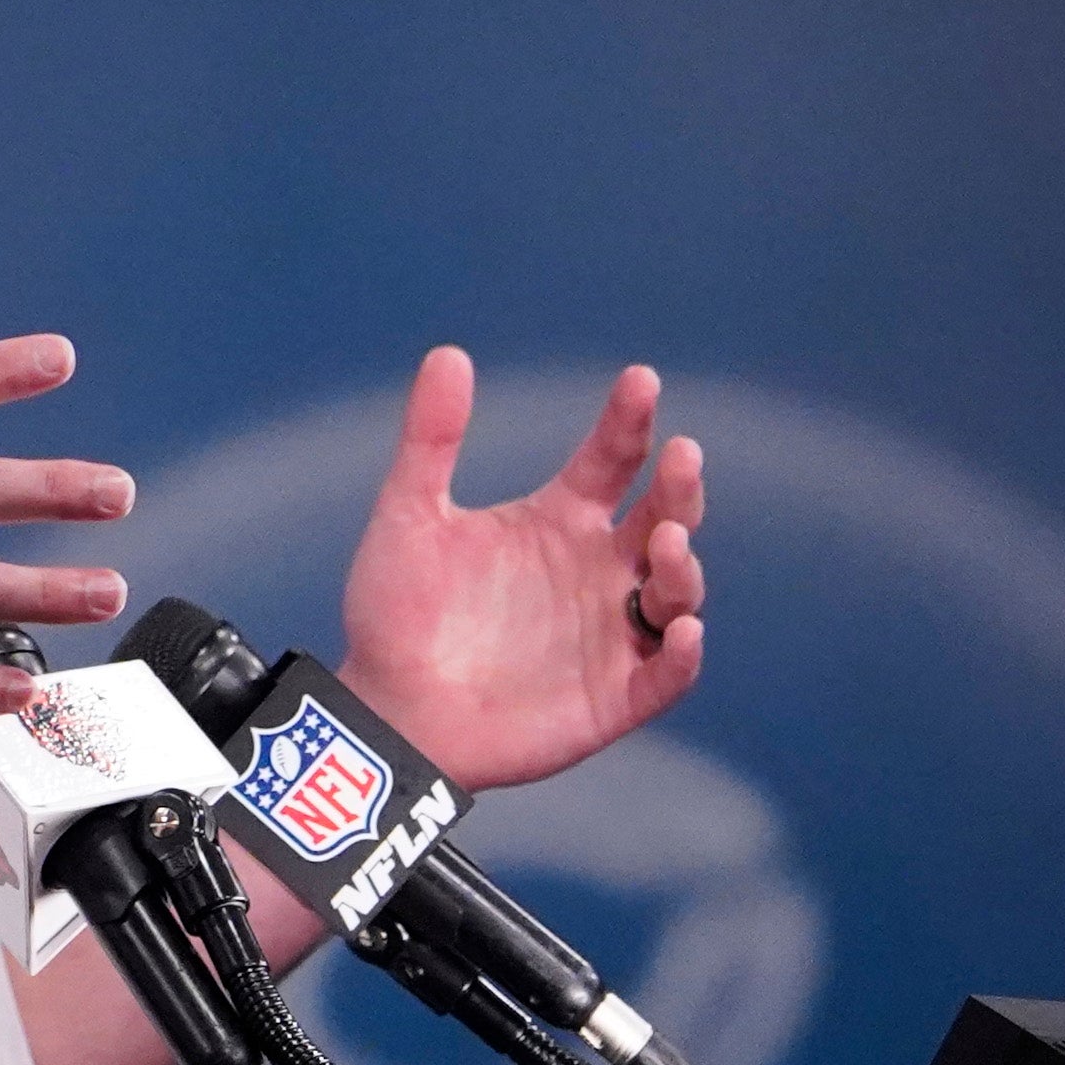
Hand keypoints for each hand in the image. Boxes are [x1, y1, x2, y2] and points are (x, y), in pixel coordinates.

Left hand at [335, 347, 704, 789]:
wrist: (381, 710)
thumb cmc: (394, 615)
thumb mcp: (409, 517)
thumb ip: (431, 440)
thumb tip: (448, 354)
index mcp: (559, 521)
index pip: (614, 459)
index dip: (631, 421)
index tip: (640, 381)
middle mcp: (596, 570)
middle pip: (662, 517)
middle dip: (678, 488)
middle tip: (680, 457)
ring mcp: (610, 634)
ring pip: (675, 592)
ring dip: (681, 566)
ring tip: (662, 541)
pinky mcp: (612, 697)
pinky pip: (666, 675)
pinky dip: (682, 655)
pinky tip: (682, 630)